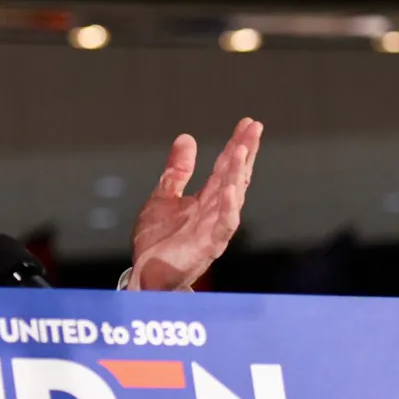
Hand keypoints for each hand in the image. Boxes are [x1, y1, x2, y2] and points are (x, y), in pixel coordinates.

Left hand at [129, 117, 262, 290]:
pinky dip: (228, 208)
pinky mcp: (208, 246)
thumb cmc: (158, 242)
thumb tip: (186, 137)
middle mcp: (215, 211)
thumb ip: (177, 171)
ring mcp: (214, 228)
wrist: (145, 275)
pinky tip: (230, 190)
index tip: (248, 123)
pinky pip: (223, 226)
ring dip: (237, 173)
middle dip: (244, 152)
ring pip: (232, 197)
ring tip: (241, 150)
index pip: (225, 167)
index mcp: (206, 199)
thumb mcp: (164, 196)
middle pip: (233, 176)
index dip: (236, 144)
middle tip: (254, 128)